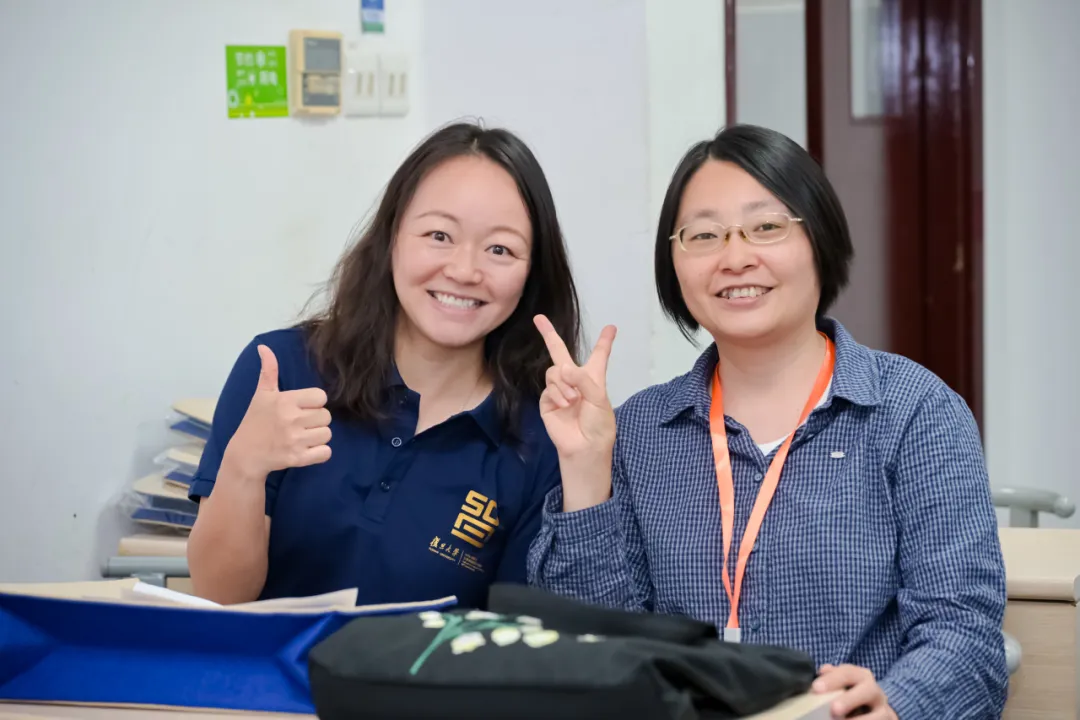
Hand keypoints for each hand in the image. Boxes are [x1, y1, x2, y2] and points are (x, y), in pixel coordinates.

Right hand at [223, 345, 332, 479]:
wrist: (245, 455)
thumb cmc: (255, 422)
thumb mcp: (261, 395)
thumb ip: (268, 371)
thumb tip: (263, 346)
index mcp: (285, 401)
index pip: (321, 397)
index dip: (314, 403)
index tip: (301, 408)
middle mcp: (292, 419)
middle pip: (326, 416)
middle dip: (316, 421)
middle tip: (301, 424)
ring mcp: (295, 440)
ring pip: (327, 434)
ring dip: (318, 437)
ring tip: (302, 437)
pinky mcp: (298, 459)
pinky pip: (326, 453)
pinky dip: (320, 453)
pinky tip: (307, 450)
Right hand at [534, 315, 616, 460]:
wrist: (585, 447)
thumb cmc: (598, 424)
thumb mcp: (599, 398)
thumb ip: (583, 379)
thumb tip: (562, 368)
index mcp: (593, 378)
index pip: (598, 356)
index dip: (604, 342)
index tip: (611, 328)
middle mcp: (574, 380)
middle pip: (560, 352)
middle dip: (549, 334)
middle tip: (539, 318)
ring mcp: (559, 390)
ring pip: (553, 371)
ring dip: (564, 383)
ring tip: (573, 399)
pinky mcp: (547, 402)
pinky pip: (548, 388)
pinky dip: (557, 394)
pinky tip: (565, 405)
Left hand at [813, 664, 896, 718]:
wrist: (873, 708)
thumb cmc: (850, 693)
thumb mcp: (842, 682)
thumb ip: (832, 677)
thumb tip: (823, 671)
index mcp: (860, 675)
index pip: (847, 673)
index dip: (832, 679)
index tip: (816, 688)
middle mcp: (874, 690)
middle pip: (867, 691)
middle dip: (850, 700)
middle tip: (834, 709)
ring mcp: (883, 708)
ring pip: (879, 714)